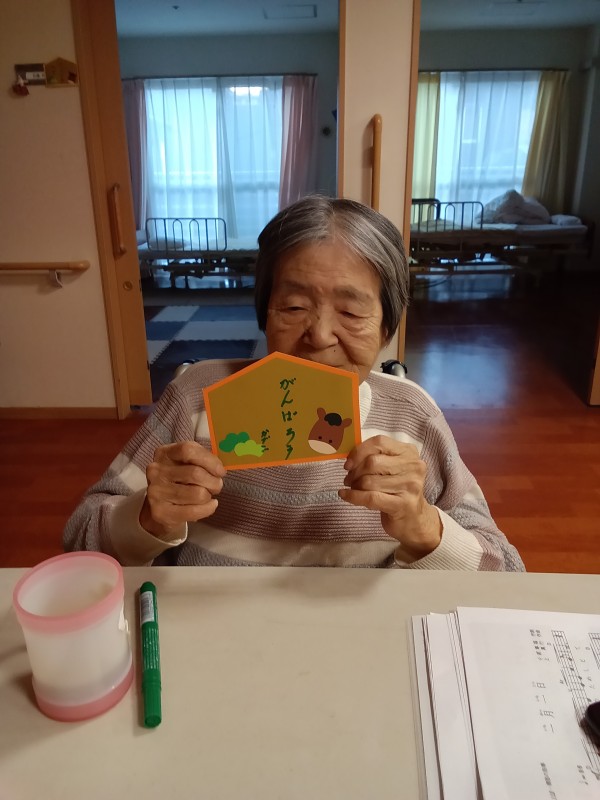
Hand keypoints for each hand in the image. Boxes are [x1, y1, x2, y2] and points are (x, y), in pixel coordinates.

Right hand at [139, 441, 225, 541]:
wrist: (162, 506)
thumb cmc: (181, 480)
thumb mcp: (187, 463)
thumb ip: (202, 459)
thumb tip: (219, 469)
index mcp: (164, 453)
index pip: (188, 450)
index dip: (209, 460)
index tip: (220, 471)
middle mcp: (156, 471)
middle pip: (195, 473)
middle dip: (214, 482)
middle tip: (216, 486)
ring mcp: (156, 492)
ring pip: (197, 494)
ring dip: (209, 496)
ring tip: (207, 496)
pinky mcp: (160, 512)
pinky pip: (193, 511)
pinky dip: (208, 509)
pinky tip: (210, 505)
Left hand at [338, 435, 441, 558]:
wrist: (415, 519)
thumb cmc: (398, 491)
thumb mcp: (392, 469)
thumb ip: (376, 457)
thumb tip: (349, 458)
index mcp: (409, 452)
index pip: (379, 442)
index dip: (359, 451)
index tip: (348, 463)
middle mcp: (413, 466)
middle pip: (372, 462)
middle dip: (355, 472)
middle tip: (349, 480)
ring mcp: (410, 485)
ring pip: (369, 481)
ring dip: (355, 486)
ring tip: (353, 489)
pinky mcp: (403, 504)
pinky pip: (370, 497)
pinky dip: (353, 496)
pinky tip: (345, 495)